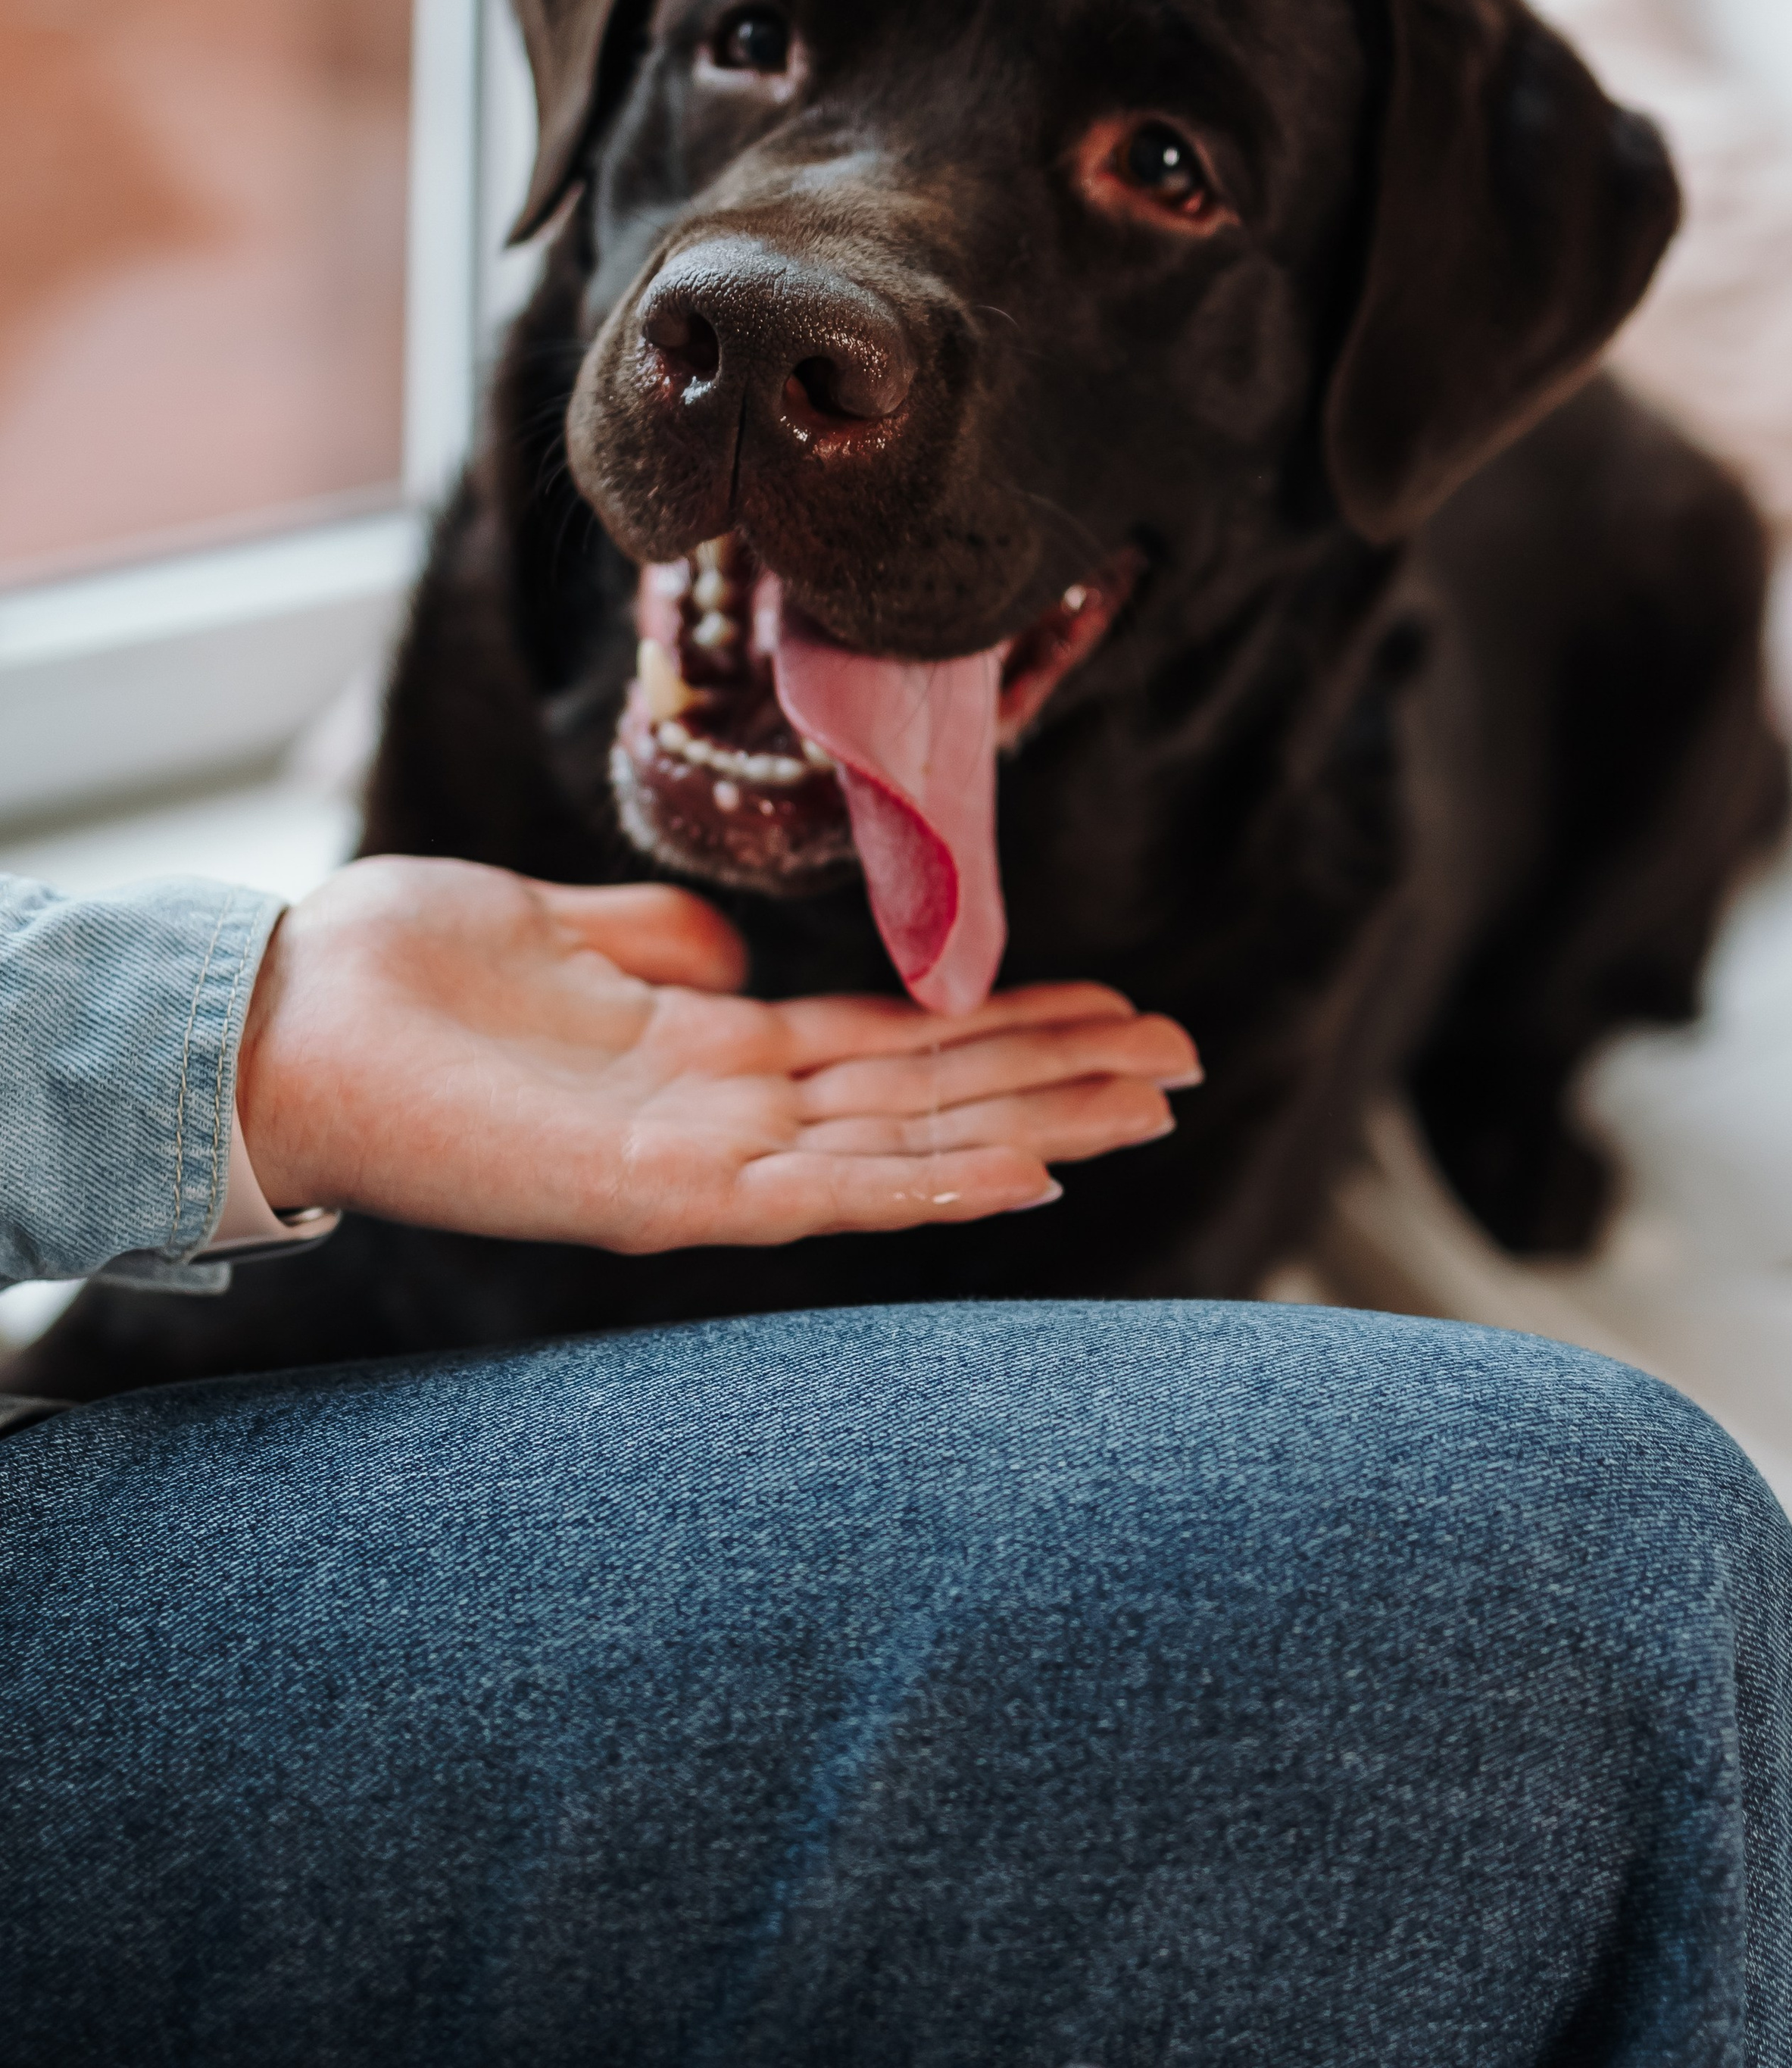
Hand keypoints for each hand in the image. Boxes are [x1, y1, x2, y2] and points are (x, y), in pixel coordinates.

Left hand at [236, 856, 1197, 1251]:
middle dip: (1057, 1081)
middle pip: (926, 1098)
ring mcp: (695, 1163)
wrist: (277, 1014)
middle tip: (1183, 1063)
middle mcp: (720, 1119)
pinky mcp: (653, 1191)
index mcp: (702, 1056)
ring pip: (899, 1143)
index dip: (1001, 1032)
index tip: (1109, 1010)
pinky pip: (818, 1191)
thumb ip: (655, 946)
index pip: (888, 1050)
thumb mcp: (553, 931)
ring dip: (1029, 1125)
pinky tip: (1018, 1169)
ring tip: (1146, 1104)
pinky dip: (924, 1182)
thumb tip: (731, 954)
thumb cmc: (397, 975)